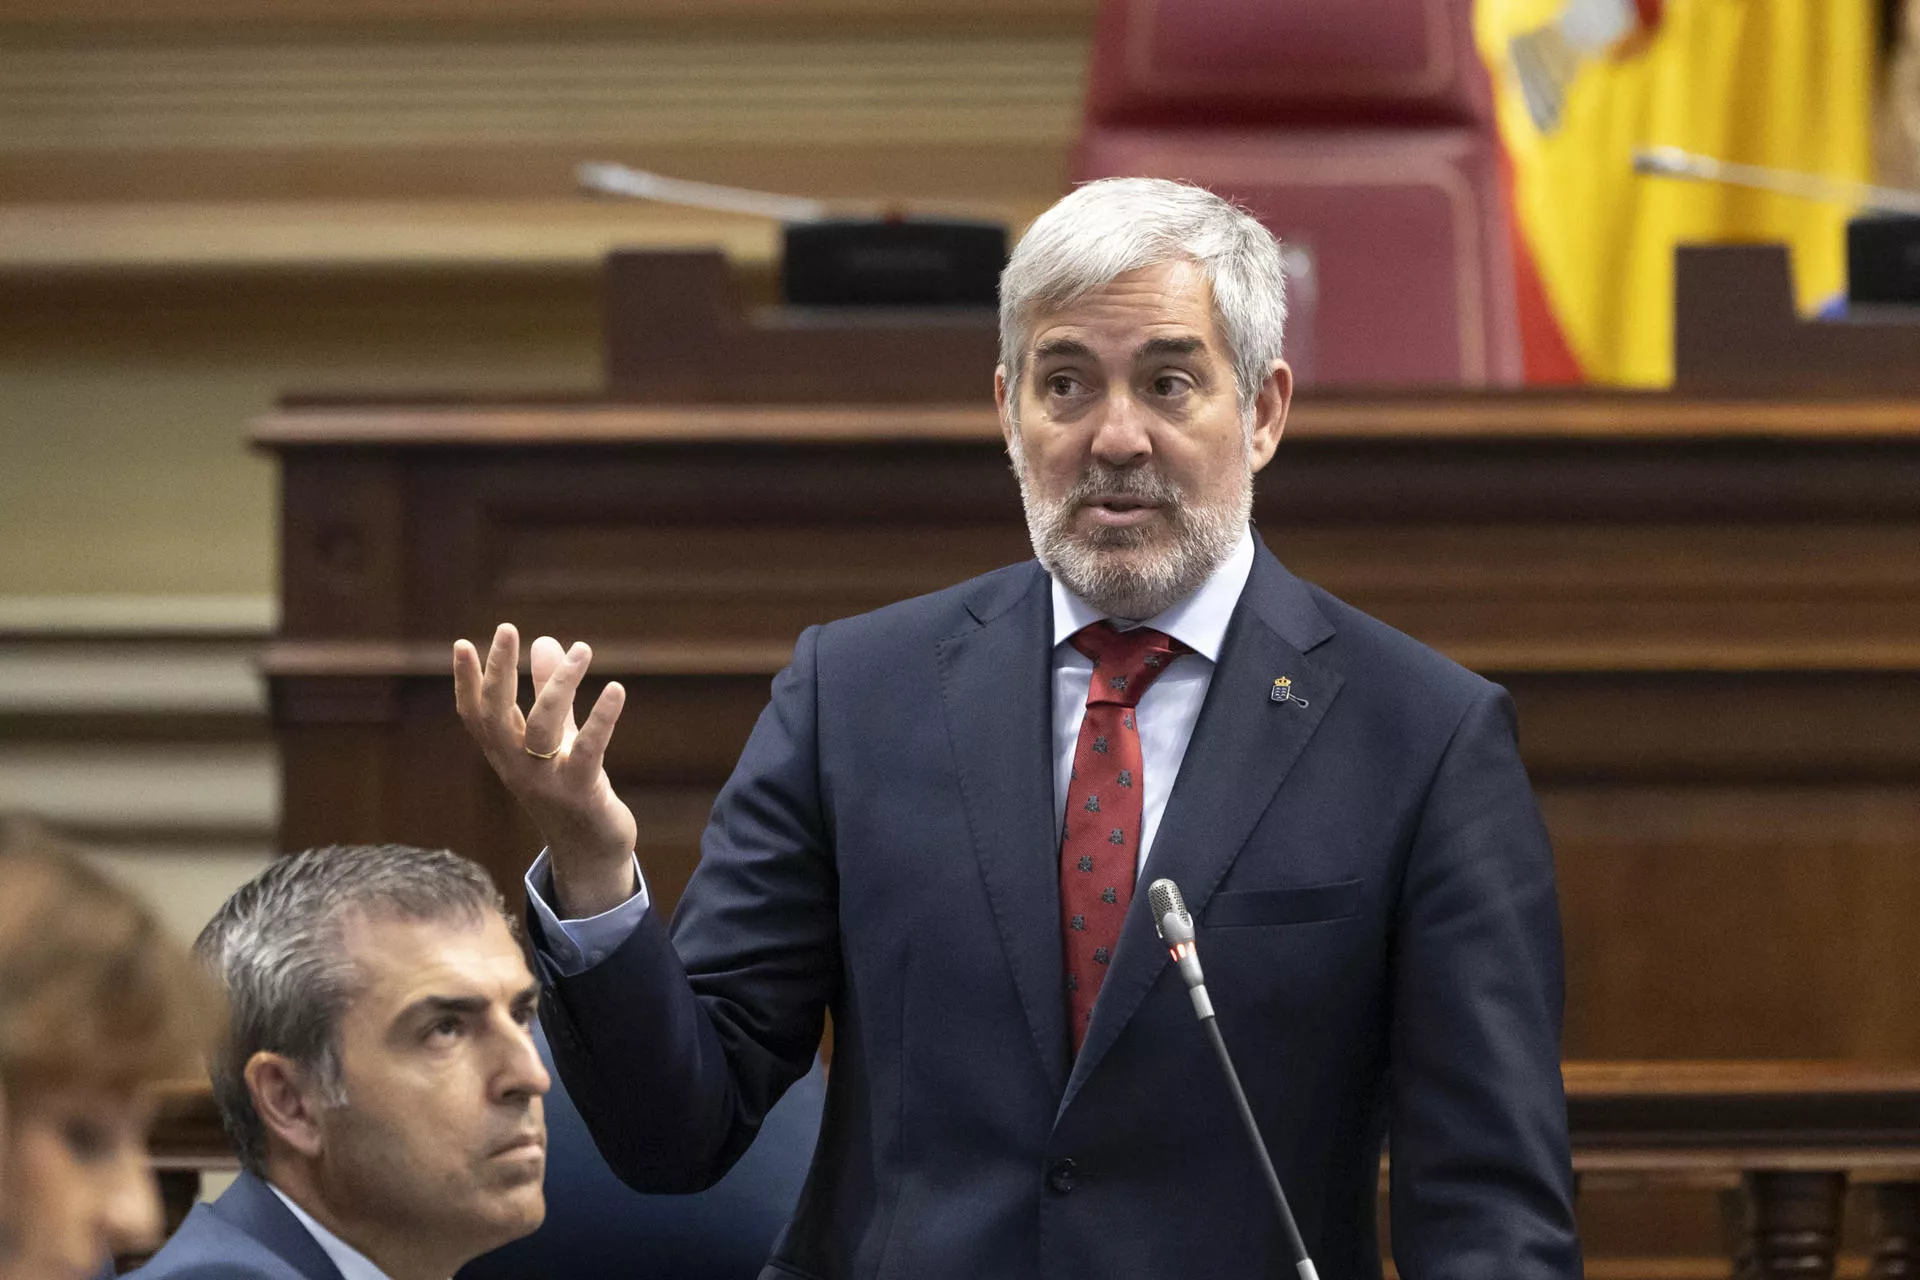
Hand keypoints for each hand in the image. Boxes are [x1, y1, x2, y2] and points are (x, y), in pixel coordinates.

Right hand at [453, 623, 639, 917]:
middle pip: (497, 715)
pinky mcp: (581, 792)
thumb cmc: (571, 787)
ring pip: (542, 726)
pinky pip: (588, 750)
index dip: (466, 682)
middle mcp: (517, 767)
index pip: (476, 715)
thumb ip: (548, 690)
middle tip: (507, 629)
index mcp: (506, 754)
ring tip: (583, 650)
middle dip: (499, 671)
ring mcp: (546, 782)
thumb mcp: (557, 736)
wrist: (592, 852)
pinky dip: (601, 719)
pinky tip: (616, 690)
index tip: (462, 644)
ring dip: (560, 683)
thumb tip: (543, 640)